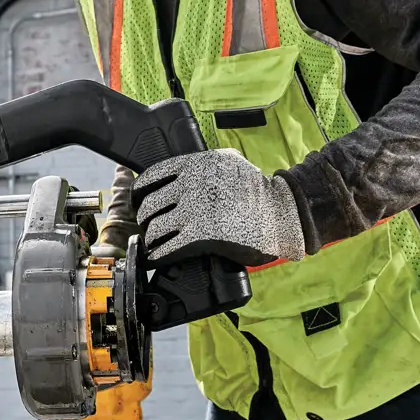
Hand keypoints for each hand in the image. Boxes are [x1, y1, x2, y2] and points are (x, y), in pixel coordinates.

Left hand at [134, 149, 306, 268]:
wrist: (281, 212)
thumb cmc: (257, 189)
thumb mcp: (228, 161)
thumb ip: (202, 164)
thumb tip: (177, 173)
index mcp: (193, 165)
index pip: (150, 178)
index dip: (139, 193)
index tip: (138, 202)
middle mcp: (190, 186)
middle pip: (149, 206)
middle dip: (145, 220)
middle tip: (148, 227)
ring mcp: (195, 212)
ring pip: (155, 228)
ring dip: (151, 239)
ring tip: (153, 244)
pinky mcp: (202, 237)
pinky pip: (167, 248)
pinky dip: (158, 255)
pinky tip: (157, 258)